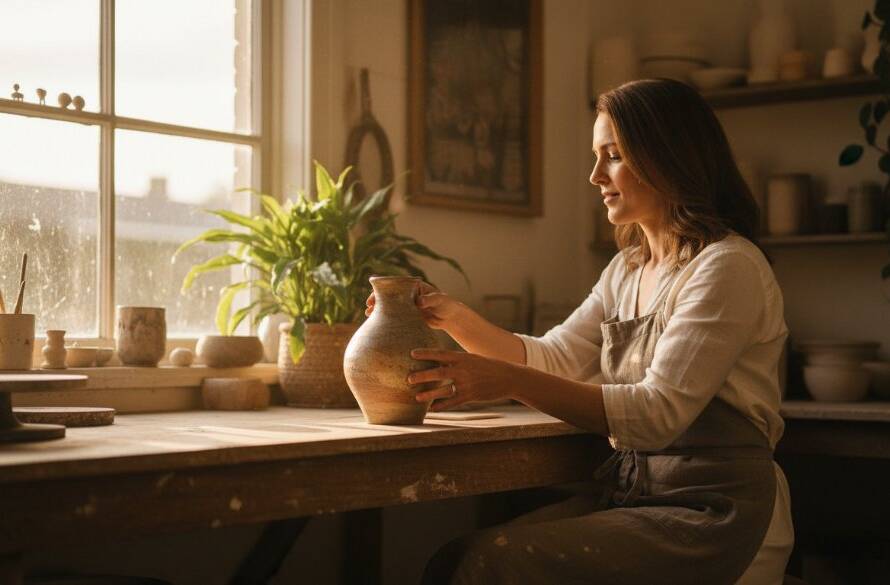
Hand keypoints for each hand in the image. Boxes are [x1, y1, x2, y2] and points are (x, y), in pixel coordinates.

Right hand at [365, 281, 464, 330]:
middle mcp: (407, 295)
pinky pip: (395, 317)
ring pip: (390, 307)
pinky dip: (386, 319)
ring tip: (368, 315)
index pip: (395, 286)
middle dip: (377, 300)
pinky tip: (378, 324)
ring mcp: (406, 306)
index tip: (374, 297)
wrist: (450, 317)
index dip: (383, 290)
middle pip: (389, 296)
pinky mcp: (407, 317)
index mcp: (413, 287)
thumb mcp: (439, 300)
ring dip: (379, 310)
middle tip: (368, 307)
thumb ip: (429, 299)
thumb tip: (419, 301)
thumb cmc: (446, 304)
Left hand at [407, 348, 521, 410]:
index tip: (412, 354)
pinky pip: (453, 402)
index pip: (441, 354)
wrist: (508, 377)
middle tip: (408, 378)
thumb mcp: (472, 358)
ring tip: (417, 397)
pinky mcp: (471, 396)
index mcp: (463, 358)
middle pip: (439, 373)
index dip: (426, 354)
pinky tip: (432, 409)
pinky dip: (441, 406)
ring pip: (444, 390)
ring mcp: (467, 384)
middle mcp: (463, 370)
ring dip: (429, 395)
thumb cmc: (488, 366)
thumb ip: (456, 361)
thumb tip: (439, 362)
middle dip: (422, 375)